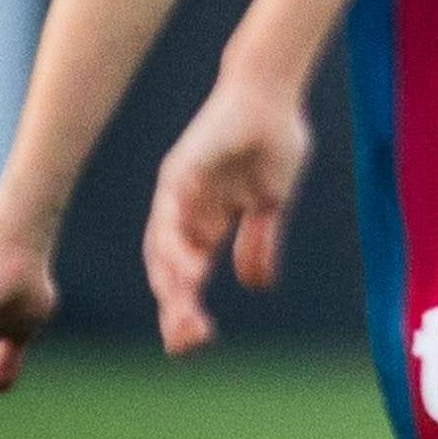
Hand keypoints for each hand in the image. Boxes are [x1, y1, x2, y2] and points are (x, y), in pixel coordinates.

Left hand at [144, 68, 312, 354]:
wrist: (273, 93)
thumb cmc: (272, 140)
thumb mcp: (270, 203)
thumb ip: (259, 241)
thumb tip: (255, 285)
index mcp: (204, 219)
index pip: (185, 272)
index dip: (184, 307)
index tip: (192, 342)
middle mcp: (182, 209)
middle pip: (168, 268)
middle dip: (176, 307)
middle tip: (185, 345)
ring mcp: (179, 190)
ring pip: (164, 246)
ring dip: (173, 284)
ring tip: (183, 318)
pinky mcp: (182, 170)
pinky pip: (172, 215)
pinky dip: (178, 246)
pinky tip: (191, 273)